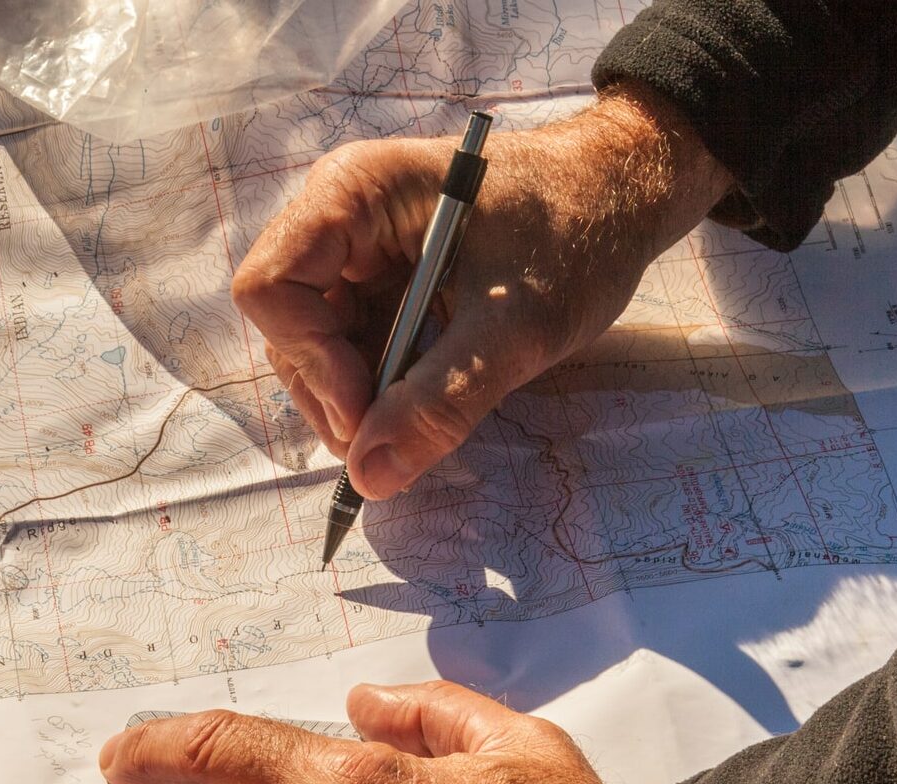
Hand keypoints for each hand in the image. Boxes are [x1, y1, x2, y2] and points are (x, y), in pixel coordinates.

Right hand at [232, 84, 731, 500]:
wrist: (623, 195)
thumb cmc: (579, 232)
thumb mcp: (516, 328)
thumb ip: (441, 401)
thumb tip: (370, 476)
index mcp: (356, 193)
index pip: (273, 287)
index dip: (311, 360)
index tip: (367, 417)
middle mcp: (340, 214)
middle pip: (289, 323)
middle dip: (333, 391)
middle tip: (392, 444)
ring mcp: (358, 247)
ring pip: (316, 344)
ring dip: (357, 397)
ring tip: (413, 427)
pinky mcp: (382, 278)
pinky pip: (353, 344)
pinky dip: (380, 386)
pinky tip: (423, 401)